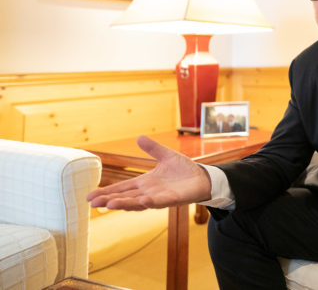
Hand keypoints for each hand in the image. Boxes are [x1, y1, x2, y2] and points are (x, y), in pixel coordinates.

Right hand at [86, 135, 211, 209]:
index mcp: (145, 183)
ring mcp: (159, 197)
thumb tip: (139, 137)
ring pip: (138, 202)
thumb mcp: (166, 156)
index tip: (90, 197)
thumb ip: (152, 149)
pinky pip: (158, 202)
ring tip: (109, 205)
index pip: (122, 188)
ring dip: (124, 204)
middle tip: (92, 204)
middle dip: (109, 200)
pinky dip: (149, 201)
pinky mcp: (172, 200)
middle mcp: (148, 192)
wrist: (203, 178)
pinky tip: (140, 200)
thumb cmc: (184, 170)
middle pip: (125, 197)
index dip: (107, 192)